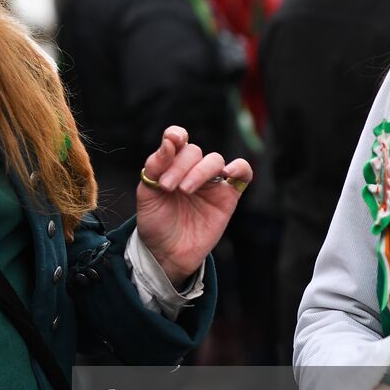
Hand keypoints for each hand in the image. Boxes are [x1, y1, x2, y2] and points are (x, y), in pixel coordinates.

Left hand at [135, 126, 252, 283]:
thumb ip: (155, 167)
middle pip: (194, 152)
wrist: (167, 254)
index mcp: (170, 165)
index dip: (176, 135)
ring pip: (214, 160)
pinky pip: (243, 173)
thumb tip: (170, 141)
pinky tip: (227, 173)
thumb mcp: (147, 195)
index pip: (177, 139)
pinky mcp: (228, 196)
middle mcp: (192, 170)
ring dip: (200, 171)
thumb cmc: (156, 223)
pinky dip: (239, 167)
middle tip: (167, 187)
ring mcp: (211, 183)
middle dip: (179, 166)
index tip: (171, 142)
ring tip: (184, 190)